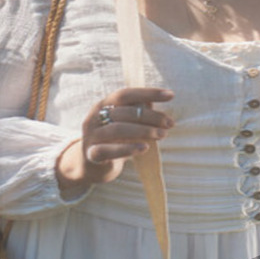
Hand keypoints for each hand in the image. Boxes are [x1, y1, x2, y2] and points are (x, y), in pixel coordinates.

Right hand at [55, 87, 174, 192]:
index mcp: (103, 104)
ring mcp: (91, 136)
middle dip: (151, 116)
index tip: (170, 95)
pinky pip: (109, 150)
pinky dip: (128, 148)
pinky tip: (144, 148)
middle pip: (125, 111)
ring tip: (162, 135)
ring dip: (143, 131)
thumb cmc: (112, 140)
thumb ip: (136, 111)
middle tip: (169, 123)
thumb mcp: (123, 123)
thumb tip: (155, 101)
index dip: (148, 93)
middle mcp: (94, 117)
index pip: (126, 94)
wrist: (89, 165)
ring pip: (118, 129)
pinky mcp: (91, 154)